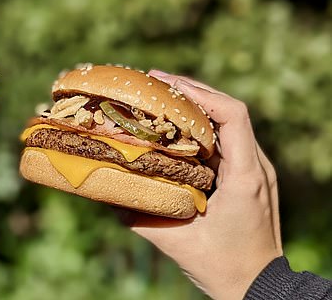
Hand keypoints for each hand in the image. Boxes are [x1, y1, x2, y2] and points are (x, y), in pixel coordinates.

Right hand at [119, 70, 281, 299]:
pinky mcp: (247, 178)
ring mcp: (254, 171)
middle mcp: (255, 167)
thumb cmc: (223, 267)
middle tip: (154, 82)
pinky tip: (174, 130)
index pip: (232, 115)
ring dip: (195, 108)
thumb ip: (138, 218)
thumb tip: (104, 195)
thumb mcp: (175, 242)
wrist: (257, 287)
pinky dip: (200, 129)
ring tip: (160, 99)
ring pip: (228, 124)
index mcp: (245, 176)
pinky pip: (225, 142)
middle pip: (228, 112)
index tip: (165, 82)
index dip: (199, 93)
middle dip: (191, 92)